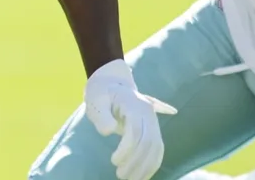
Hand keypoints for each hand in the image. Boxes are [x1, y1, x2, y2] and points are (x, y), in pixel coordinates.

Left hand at [84, 59, 176, 179]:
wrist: (111, 83)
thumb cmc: (101, 93)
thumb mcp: (96, 101)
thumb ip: (102, 115)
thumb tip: (109, 131)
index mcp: (134, 104)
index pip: (136, 131)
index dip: (127, 149)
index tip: (113, 161)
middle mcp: (148, 112)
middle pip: (148, 141)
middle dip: (136, 162)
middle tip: (120, 176)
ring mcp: (152, 120)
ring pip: (156, 147)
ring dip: (146, 167)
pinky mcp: (153, 129)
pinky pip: (158, 148)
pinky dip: (153, 163)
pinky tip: (143, 176)